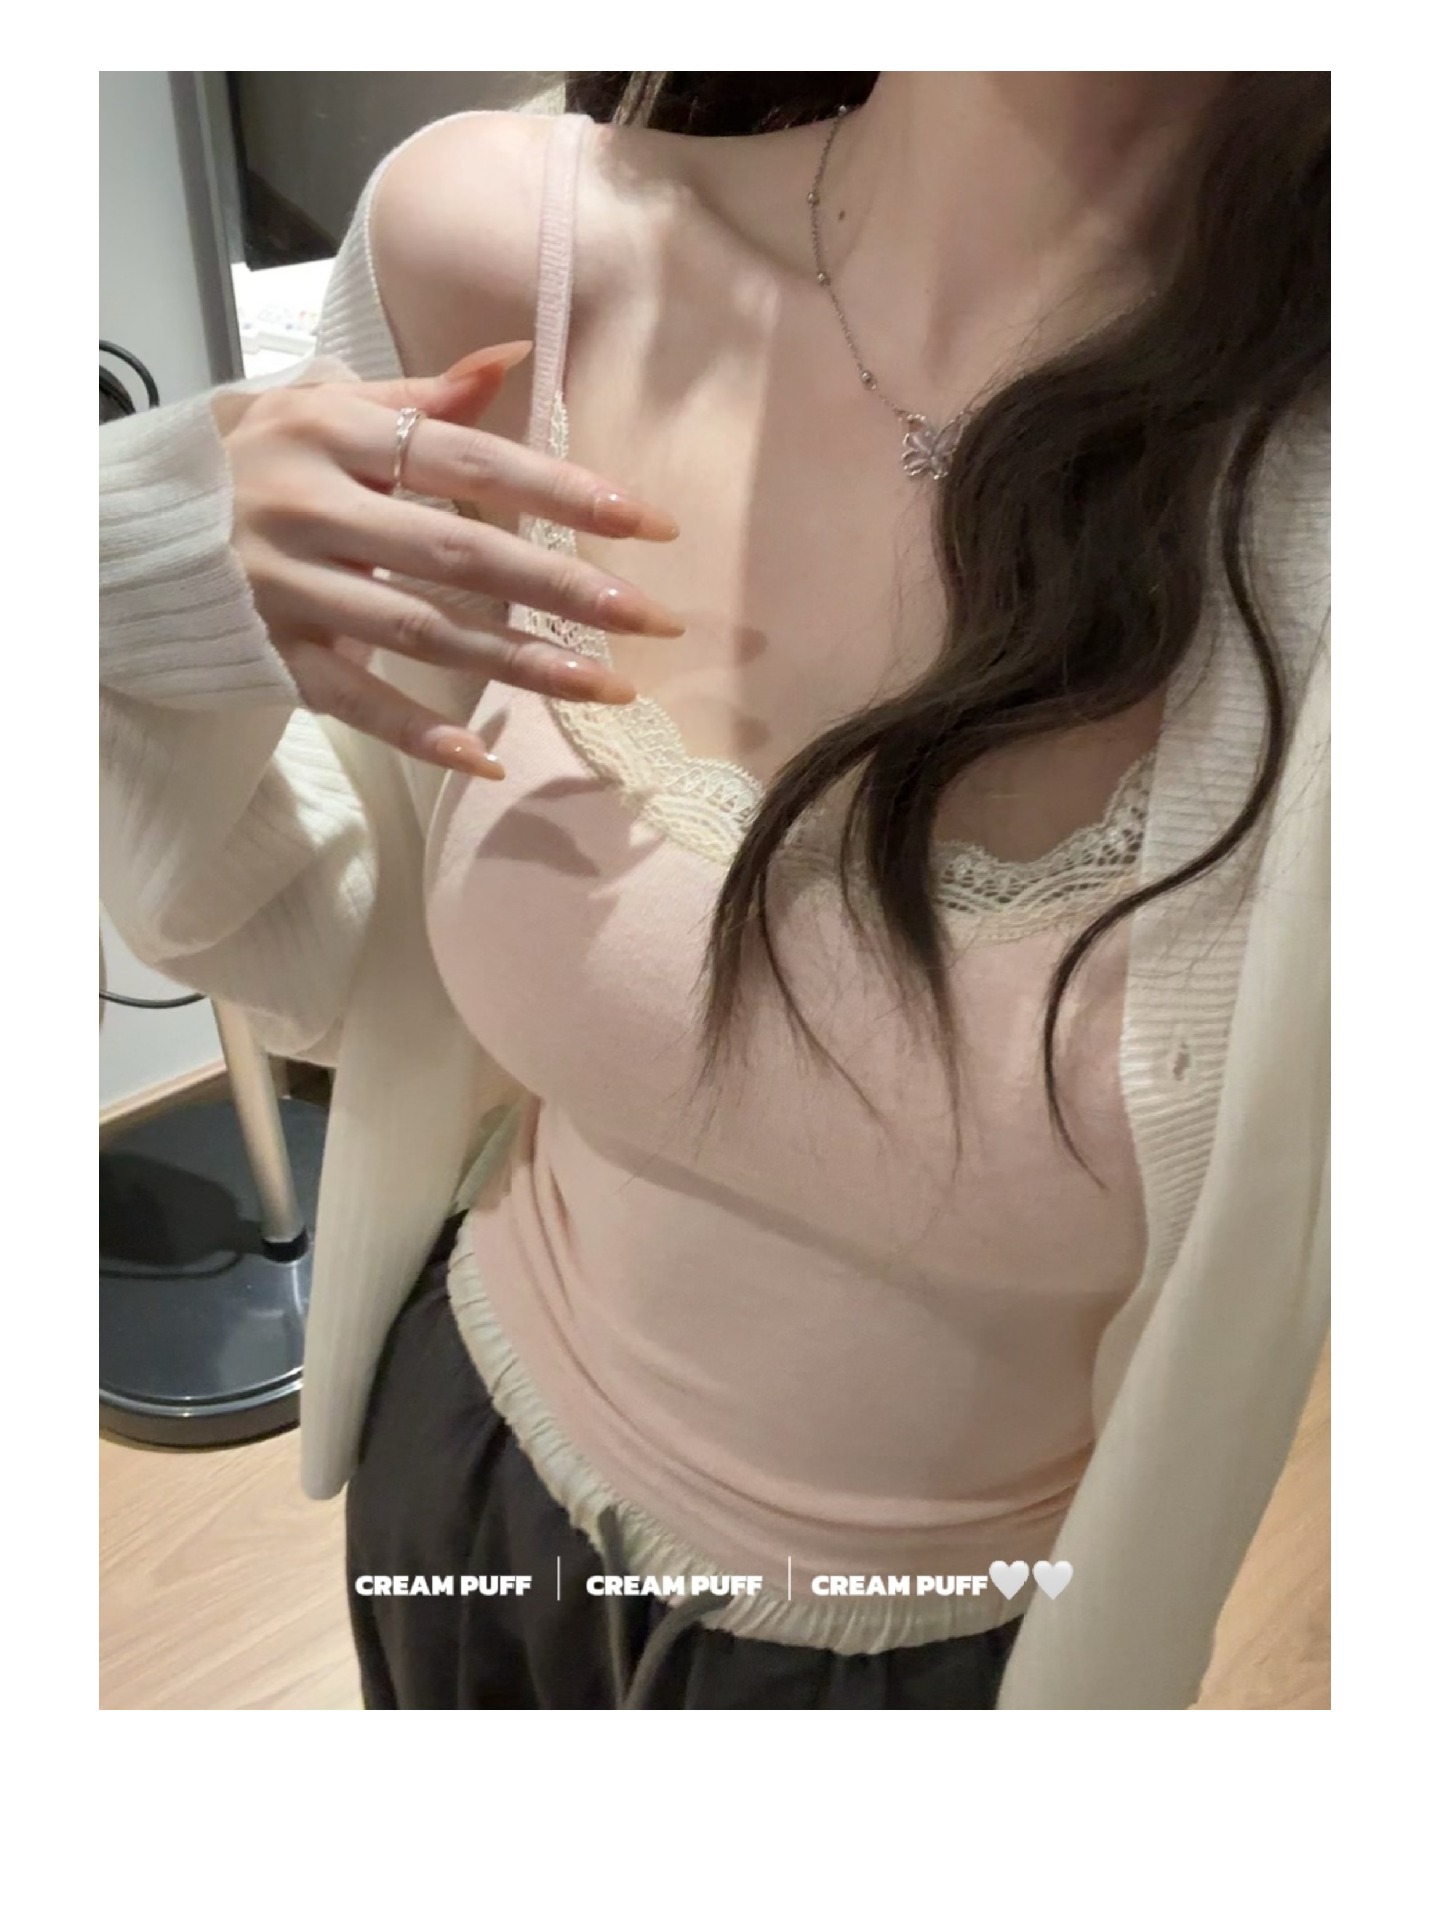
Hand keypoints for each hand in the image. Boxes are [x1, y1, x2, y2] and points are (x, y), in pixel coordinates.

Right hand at [210, 341, 683, 779]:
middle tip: (653, 618)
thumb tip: (512, 362)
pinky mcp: (271, 654)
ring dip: (520, 663)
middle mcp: (310, 508)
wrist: (122, 530)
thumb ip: (415, 400)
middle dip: (564, 588)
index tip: (647, 523)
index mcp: (332, 434)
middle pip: (459, 552)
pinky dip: (418, 731)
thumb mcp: (319, 412)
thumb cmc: (249, 464)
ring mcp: (287, 588)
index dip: (561, 492)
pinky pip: (353, 700)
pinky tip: (485, 756)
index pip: (469, 461)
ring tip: (606, 686)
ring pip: (420, 631)